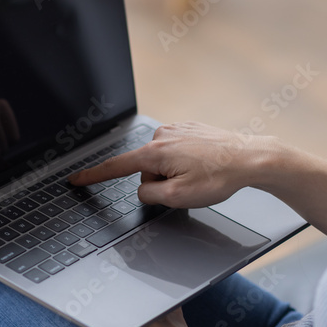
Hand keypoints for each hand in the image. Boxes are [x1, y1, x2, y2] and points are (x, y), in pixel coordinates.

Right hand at [69, 122, 279, 207]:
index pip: (115, 167)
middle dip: (161, 184)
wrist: (251, 158)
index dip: (93, 176)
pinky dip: (187, 164)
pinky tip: (205, 166)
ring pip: (163, 163)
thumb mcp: (178, 198)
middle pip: (146, 171)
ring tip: (202, 176)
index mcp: (155, 153)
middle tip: (190, 187)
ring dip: (176, 174)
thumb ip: (149, 195)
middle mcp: (162, 136)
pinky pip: (177, 153)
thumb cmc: (219, 177)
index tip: (75, 179)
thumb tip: (143, 189)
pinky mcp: (190, 129)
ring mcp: (177, 130)